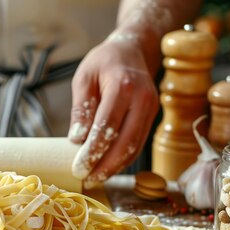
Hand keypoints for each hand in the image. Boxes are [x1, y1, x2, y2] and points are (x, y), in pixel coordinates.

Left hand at [68, 36, 158, 186]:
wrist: (133, 50)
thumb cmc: (104, 62)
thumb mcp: (83, 78)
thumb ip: (81, 108)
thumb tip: (76, 139)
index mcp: (123, 86)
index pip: (108, 126)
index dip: (93, 151)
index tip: (79, 167)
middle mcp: (142, 99)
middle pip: (125, 142)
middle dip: (105, 165)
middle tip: (87, 178)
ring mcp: (151, 109)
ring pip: (134, 147)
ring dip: (115, 167)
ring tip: (95, 177)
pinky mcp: (152, 117)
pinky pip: (138, 144)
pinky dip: (123, 159)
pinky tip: (108, 168)